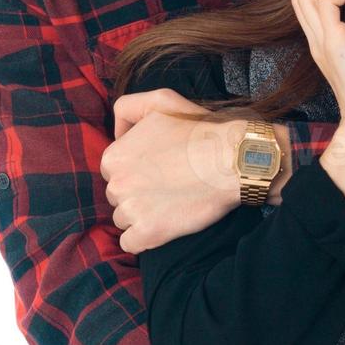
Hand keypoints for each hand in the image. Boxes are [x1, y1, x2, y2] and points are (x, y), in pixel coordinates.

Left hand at [100, 89, 243, 253]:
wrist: (231, 160)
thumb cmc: (199, 130)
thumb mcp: (160, 101)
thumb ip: (128, 108)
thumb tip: (117, 133)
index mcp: (115, 156)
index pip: (113, 169)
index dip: (135, 169)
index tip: (158, 168)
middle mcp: (116, 184)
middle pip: (117, 195)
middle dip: (136, 192)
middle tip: (167, 184)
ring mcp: (131, 210)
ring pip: (123, 219)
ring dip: (141, 214)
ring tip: (170, 203)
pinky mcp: (148, 234)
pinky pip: (131, 243)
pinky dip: (143, 238)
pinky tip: (163, 225)